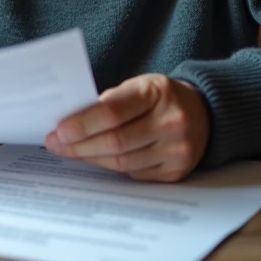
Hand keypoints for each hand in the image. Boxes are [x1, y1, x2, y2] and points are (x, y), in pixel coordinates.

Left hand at [45, 74, 209, 181]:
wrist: (205, 113)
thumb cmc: (160, 97)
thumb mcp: (138, 86)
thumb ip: (109, 102)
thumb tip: (70, 124)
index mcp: (157, 93)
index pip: (113, 112)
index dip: (82, 124)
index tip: (58, 131)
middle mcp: (171, 122)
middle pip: (115, 142)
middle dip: (79, 145)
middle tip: (55, 145)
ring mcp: (177, 150)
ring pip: (122, 162)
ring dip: (91, 159)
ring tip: (69, 152)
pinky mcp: (176, 171)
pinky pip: (134, 174)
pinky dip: (111, 167)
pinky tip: (96, 159)